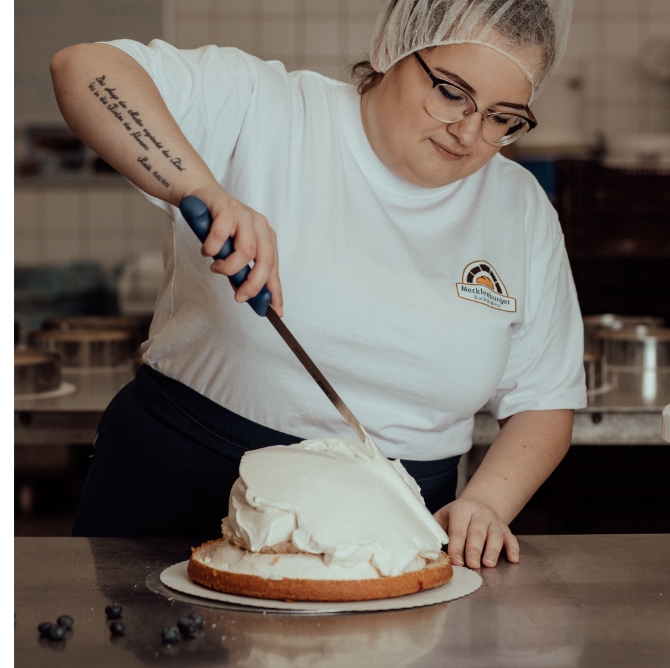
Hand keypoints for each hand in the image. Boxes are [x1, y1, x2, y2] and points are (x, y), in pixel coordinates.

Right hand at [190, 185, 282, 315]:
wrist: (199, 196)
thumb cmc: (217, 227)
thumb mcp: (232, 251)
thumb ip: (241, 271)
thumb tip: (247, 296)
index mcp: (266, 238)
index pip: (274, 269)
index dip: (275, 291)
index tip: (276, 312)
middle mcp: (260, 227)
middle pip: (266, 261)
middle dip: (253, 284)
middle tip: (240, 296)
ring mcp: (245, 216)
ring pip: (246, 251)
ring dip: (228, 267)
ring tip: (216, 267)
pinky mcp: (227, 209)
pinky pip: (221, 237)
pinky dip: (212, 249)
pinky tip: (207, 250)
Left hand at [433, 499, 518, 568]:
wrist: (476, 505)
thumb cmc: (455, 517)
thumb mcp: (442, 517)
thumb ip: (435, 530)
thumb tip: (425, 547)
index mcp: (461, 510)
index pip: (458, 530)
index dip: (457, 546)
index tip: (456, 561)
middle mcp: (479, 513)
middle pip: (477, 533)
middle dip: (474, 550)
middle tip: (472, 564)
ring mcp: (494, 521)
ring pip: (495, 535)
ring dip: (493, 550)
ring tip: (489, 564)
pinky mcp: (505, 528)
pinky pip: (511, 538)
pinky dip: (513, 548)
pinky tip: (513, 559)